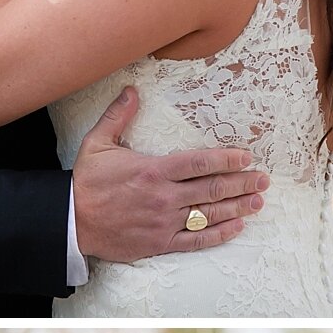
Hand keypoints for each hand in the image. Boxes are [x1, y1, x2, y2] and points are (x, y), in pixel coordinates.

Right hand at [71, 88, 269, 261]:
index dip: (227, 159)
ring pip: (210, 214)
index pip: (200, 163)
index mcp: (153, 170)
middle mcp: (164, 197)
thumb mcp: (98, 143)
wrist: (70, 221)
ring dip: (238, 207)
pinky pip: (196, 240)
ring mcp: (164, 222)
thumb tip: (131, 89)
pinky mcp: (160, 243)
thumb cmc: (85, 181)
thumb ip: (118, 116)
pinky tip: (237, 227)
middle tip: (263, 179)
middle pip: (213, 189)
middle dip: (242, 183)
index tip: (246, 157)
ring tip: (258, 202)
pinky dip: (219, 235)